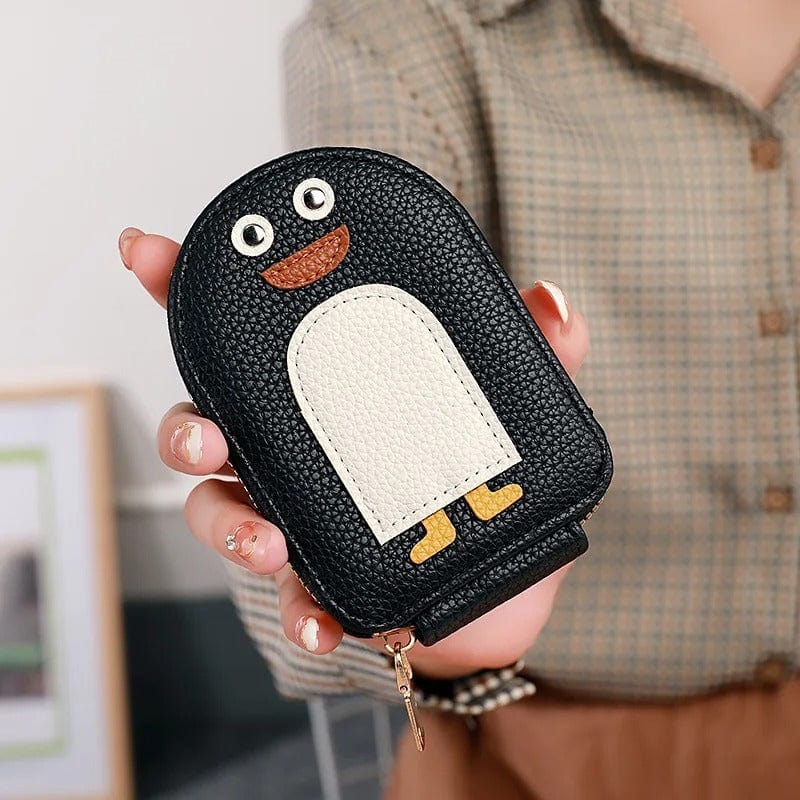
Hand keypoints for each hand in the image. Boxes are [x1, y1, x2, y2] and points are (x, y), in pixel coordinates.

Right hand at [120, 227, 588, 678]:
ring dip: (229, 529)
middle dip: (186, 432)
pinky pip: (287, 600)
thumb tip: (553, 301)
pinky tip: (322, 623)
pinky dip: (297, 613)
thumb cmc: (485, 483)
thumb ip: (536, 357)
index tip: (147, 250)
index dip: (183, 292)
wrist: (498, 588)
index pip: (242, 338)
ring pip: (221, 517)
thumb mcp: (512, 412)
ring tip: (268, 545)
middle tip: (208, 441)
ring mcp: (296, 516)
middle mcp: (290, 452)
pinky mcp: (320, 581)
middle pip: (204, 431)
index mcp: (320, 394)